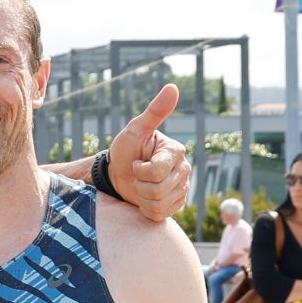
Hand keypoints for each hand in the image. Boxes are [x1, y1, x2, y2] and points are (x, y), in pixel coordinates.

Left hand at [108, 84, 189, 222]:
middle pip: (159, 189)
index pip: (159, 171)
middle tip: (136, 175)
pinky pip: (160, 214)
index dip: (141, 170)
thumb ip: (154, 112)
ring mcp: (181, 189)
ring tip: (140, 186)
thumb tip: (172, 88)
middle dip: (139, 184)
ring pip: (159, 203)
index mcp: (176, 152)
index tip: (136, 163)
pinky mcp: (175, 205)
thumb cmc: (125, 150)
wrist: (117, 174)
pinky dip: (146, 209)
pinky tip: (144, 198)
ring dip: (142, 197)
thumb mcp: (135, 129)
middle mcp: (184, 170)